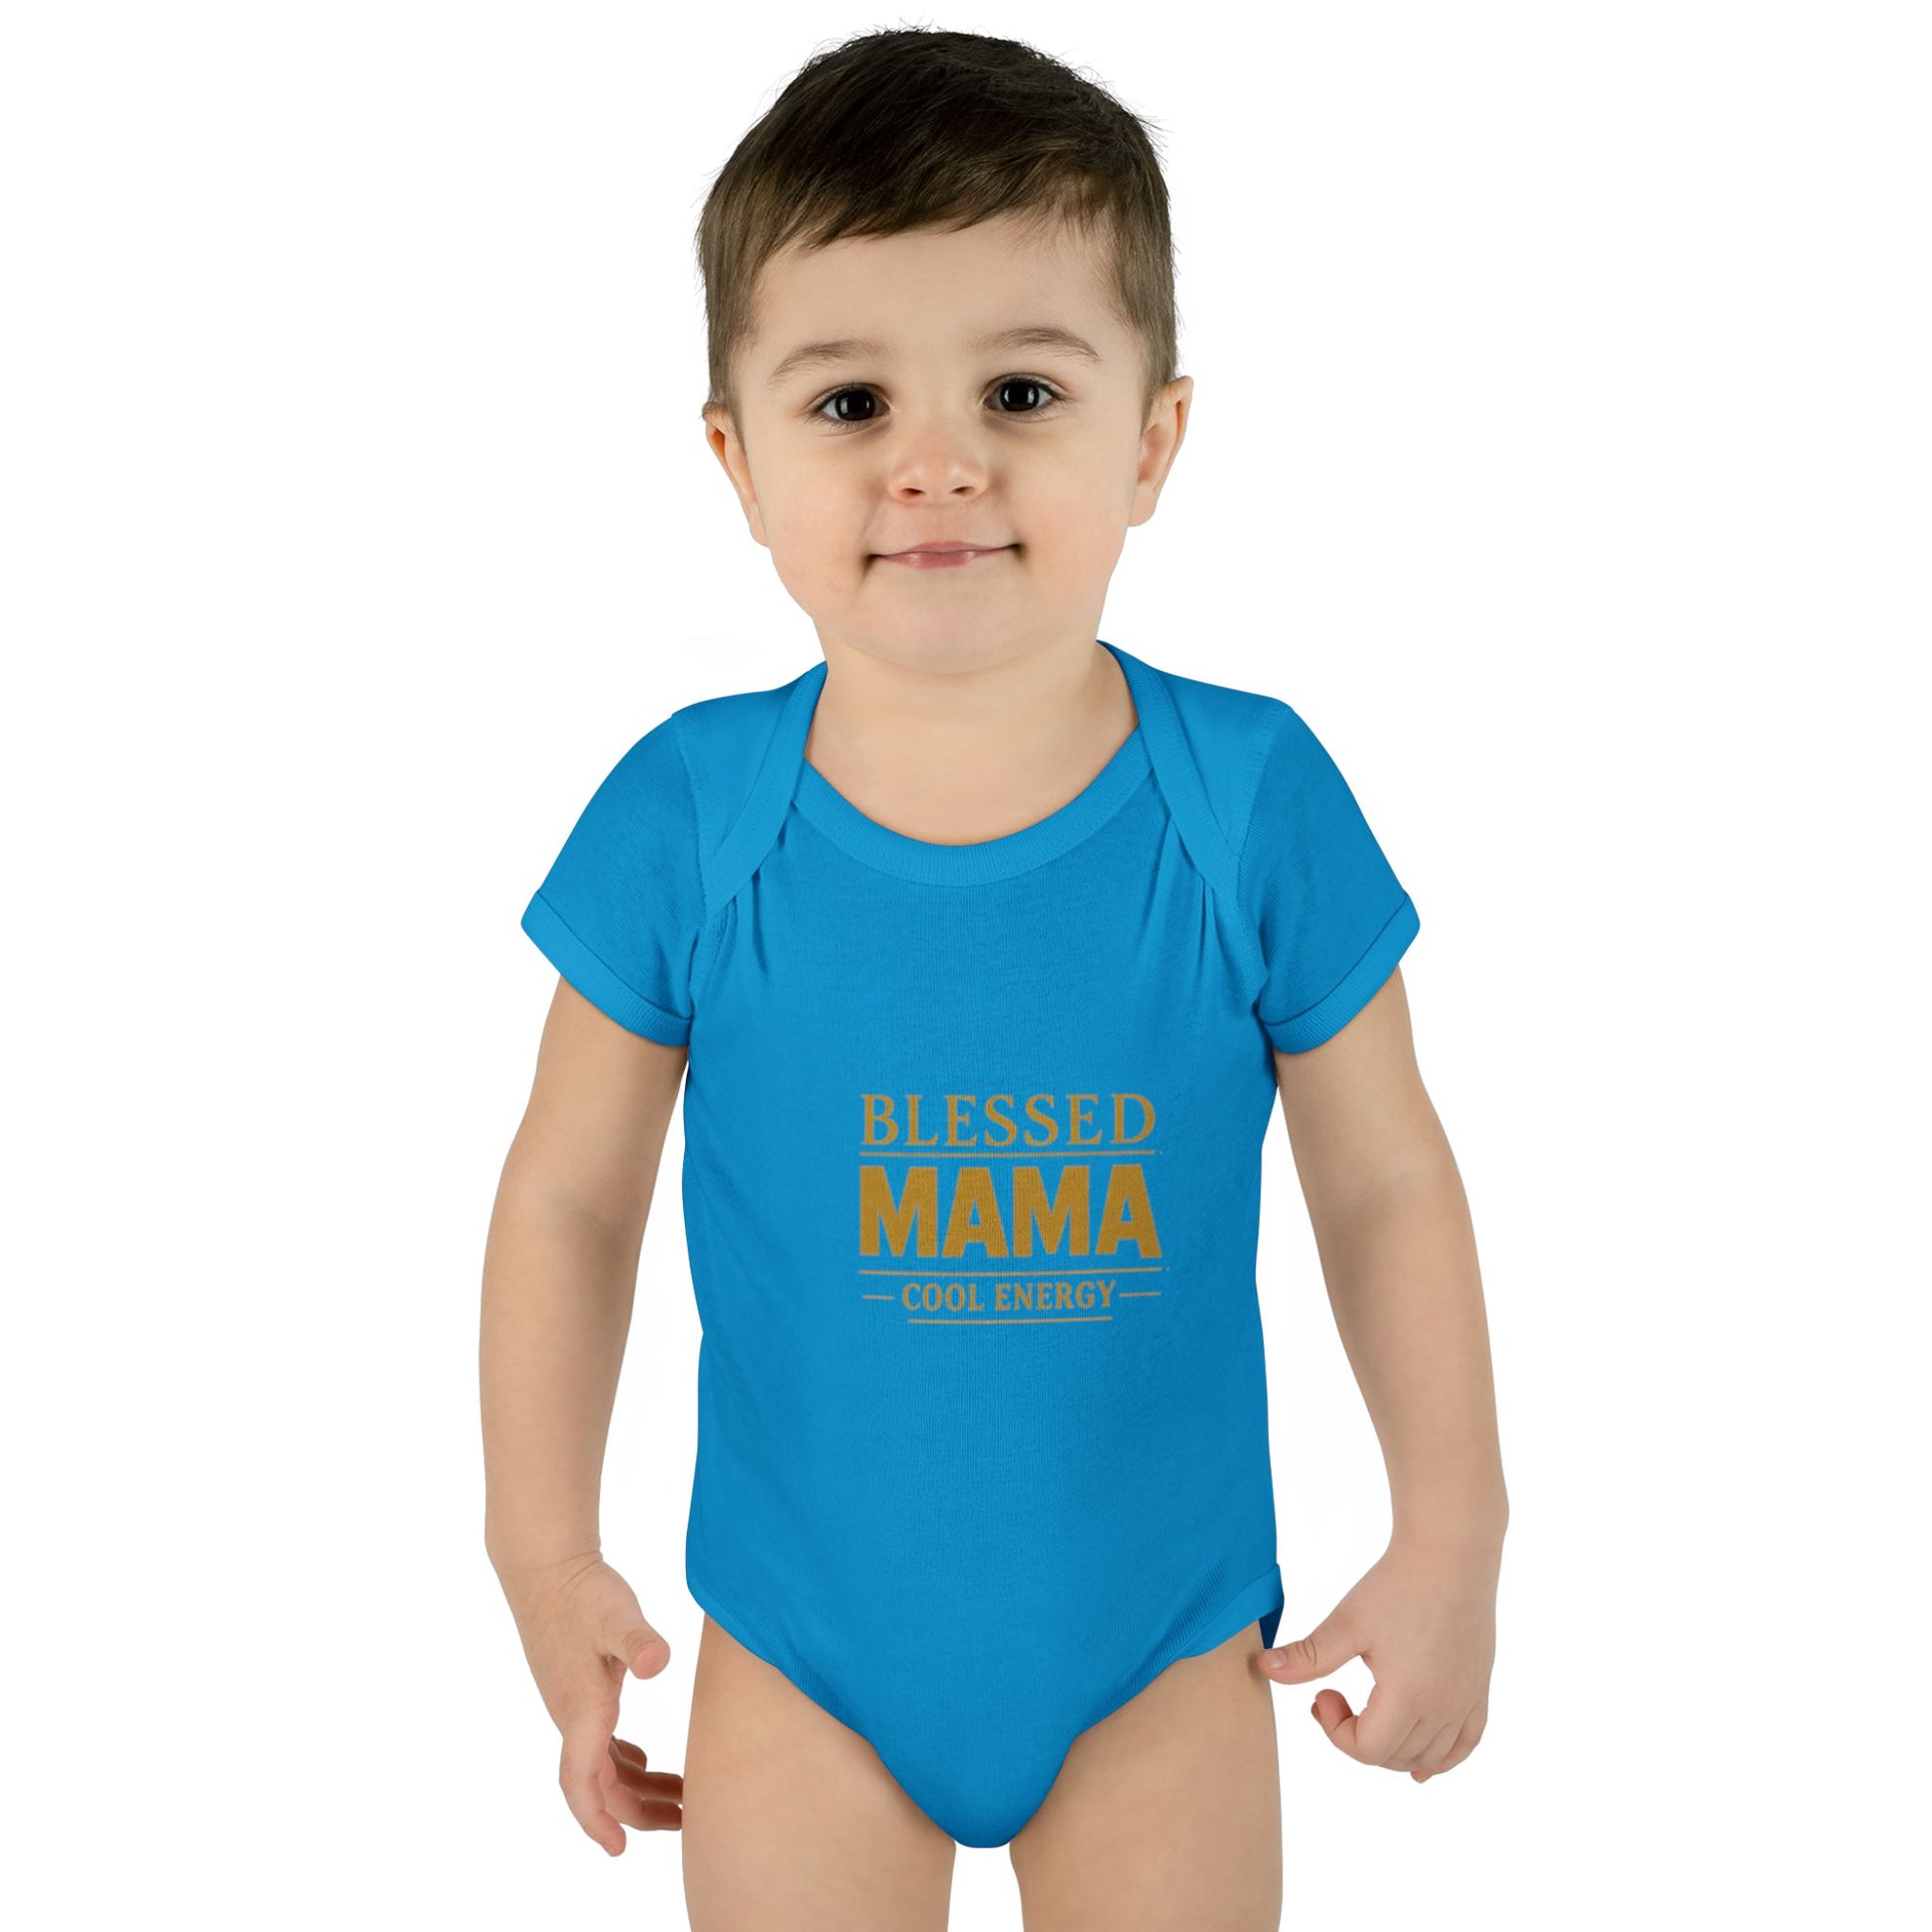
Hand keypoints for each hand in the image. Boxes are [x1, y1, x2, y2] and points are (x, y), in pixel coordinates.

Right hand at [495, 1550, 684, 1852]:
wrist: (548, 1566)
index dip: (598, 1820)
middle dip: (640, 1811)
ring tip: (681, 1797)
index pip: (582, 1783)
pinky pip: (600, 1742)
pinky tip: (646, 1756)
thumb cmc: (583, 1592)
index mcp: (582, 1711)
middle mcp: (573, 1717)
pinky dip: (624, 1759)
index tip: (619, 1849)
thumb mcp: (617, 1615)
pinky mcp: (580, 1689)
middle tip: (688, 1821)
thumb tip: (658, 1661)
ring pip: (603, 1766)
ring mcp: (574, 1705)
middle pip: (601, 1785)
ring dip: (638, 1786)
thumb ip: (638, 1641)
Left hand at [1255, 1535, 1498, 1781]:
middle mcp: (1443, 1709)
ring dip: (1392, 1750)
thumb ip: (1308, 1656)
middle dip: (1356, 1737)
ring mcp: (1465, 1701)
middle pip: (1394, 1757)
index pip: (1367, 1750)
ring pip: (1429, 1756)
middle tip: (1333, 1696)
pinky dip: (1442, 1759)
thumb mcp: (1347, 1622)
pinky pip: (1466, 1743)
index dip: (1335, 1731)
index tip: (1321, 1695)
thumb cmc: (1397, 1584)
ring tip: (1368, 1719)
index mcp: (1408, 1697)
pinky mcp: (1478, 1688)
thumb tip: (1263, 1669)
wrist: (1449, 1553)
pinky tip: (1422, 1766)